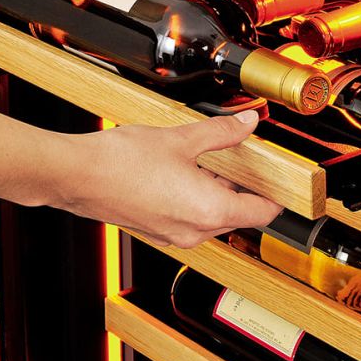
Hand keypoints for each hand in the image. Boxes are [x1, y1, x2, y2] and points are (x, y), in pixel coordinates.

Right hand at [43, 110, 282, 247]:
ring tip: (211, 160)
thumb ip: (221, 132)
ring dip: (219, 193)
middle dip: (245, 189)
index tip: (284, 183)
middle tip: (246, 160)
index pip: (261, 213)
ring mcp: (174, 235)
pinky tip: (186, 172)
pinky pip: (190, 218)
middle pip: (238, 216)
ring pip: (213, 217)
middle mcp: (194, 231)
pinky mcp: (156, 231)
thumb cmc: (121, 162)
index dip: (277, 197)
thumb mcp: (182, 138)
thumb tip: (247, 125)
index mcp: (209, 211)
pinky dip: (197, 199)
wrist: (76, 176)